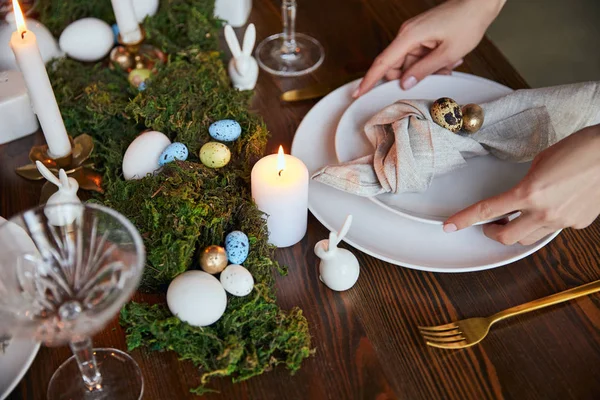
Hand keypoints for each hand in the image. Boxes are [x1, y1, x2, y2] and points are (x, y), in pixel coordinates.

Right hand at [353, 0, 504, 97]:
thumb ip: (424, 70)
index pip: (383, 62)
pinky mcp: (422, 35)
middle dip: (411, 78)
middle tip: (435, 77)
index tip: (358, 93)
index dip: (369, 80)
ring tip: (448, 66)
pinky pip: (419, 56)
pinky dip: (430, 63)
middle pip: (397, 66)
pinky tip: (447, 60)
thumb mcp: (448, 53)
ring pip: (410, 63)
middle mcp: (407, 34)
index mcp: (409, 36)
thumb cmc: (467, 22)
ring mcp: (414, 34)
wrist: (479, 2)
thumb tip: (404, 84)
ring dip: (426, 70)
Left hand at [443, 125, 599, 244]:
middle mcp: (544, 211)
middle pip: (506, 237)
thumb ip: (525, 183)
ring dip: (517, 230)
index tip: (450, 225)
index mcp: (529, 192)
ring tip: (517, 217)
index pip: (487, 210)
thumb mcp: (540, 162)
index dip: (464, 219)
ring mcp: (562, 220)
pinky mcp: (578, 223)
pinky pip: (553, 229)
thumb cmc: (580, 148)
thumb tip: (520, 195)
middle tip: (489, 225)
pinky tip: (551, 206)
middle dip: (492, 233)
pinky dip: (545, 222)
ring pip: (529, 237)